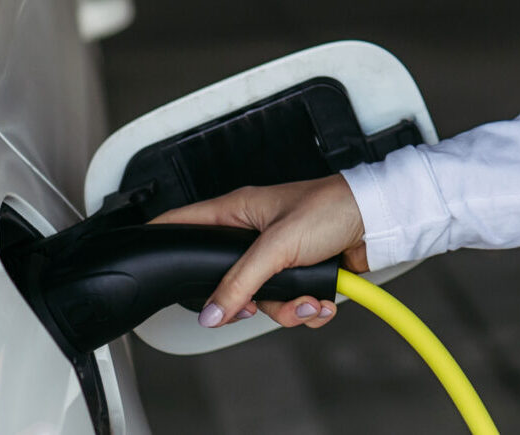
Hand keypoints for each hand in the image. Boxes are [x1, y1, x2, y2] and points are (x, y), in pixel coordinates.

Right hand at [154, 174, 367, 329]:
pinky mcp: (299, 272)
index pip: (185, 221)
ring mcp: (276, 255)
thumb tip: (211, 313)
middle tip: (257, 303)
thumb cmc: (331, 206)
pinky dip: (306, 310)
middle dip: (246, 301)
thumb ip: (240, 280)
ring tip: (307, 302)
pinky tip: (321, 302)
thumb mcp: (277, 244)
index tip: (141, 252)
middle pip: (224, 280)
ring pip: (259, 300)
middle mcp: (253, 233)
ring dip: (286, 309)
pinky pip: (288, 304)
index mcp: (238, 210)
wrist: (378, 219)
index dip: (163, 236)